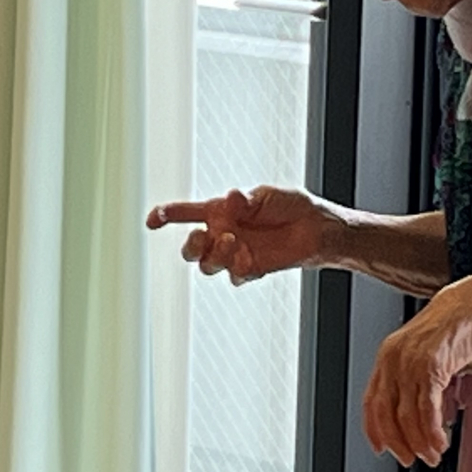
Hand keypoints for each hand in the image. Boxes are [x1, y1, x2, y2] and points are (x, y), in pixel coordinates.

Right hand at [146, 187, 339, 283]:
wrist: (317, 227)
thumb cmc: (291, 206)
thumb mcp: (266, 195)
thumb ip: (245, 200)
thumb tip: (228, 201)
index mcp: (221, 213)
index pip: (187, 214)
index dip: (167, 216)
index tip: (153, 220)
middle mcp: (223, 235)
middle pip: (191, 249)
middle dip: (191, 245)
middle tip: (203, 235)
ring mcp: (235, 255)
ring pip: (208, 265)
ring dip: (216, 255)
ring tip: (233, 242)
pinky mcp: (252, 270)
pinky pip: (235, 275)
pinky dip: (238, 267)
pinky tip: (249, 257)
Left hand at [362, 271, 471, 467]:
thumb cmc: (460, 324)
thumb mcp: (431, 355)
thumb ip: (422, 385)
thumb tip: (427, 418)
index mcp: (389, 354)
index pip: (371, 401)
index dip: (376, 430)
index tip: (382, 447)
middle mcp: (394, 357)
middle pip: (386, 414)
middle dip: (399, 443)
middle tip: (412, 459)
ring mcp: (411, 361)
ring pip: (408, 416)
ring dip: (421, 442)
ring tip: (433, 454)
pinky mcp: (433, 366)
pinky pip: (428, 409)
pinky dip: (433, 431)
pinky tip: (441, 441)